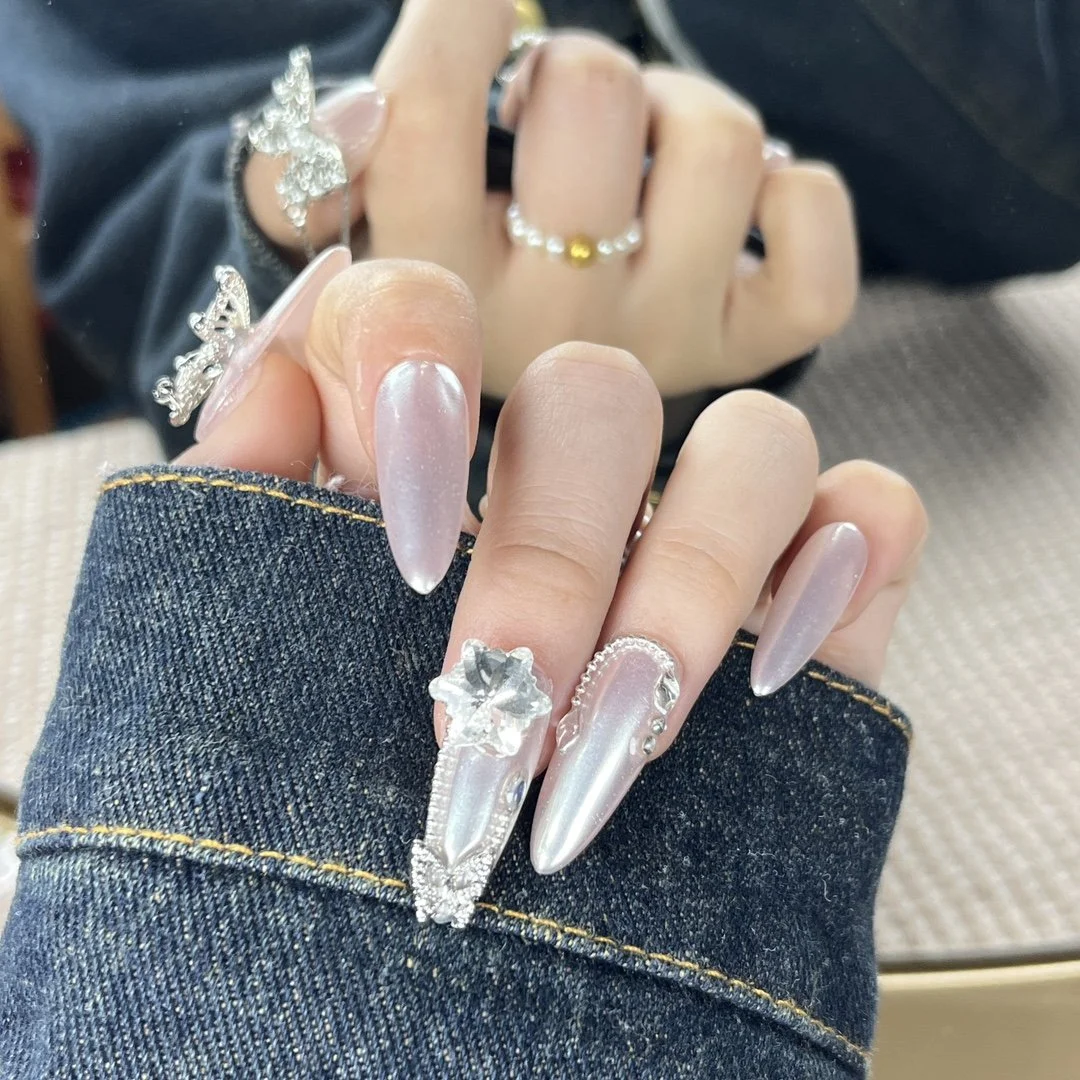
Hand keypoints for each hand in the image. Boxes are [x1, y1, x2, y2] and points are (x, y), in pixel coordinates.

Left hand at [177, 258, 925, 875]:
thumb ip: (248, 512)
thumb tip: (272, 397)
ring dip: (690, 590)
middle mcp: (572, 463)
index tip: (409, 548)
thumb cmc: (353, 773)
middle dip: (553, 564)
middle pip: (595, 397)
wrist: (487, 906)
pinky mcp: (818, 576)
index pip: (420, 308)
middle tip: (501, 727)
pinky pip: (874, 510)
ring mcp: (708, 509)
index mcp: (437, 451)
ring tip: (625, 738)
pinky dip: (839, 571)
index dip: (414, 378)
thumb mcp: (263, 652)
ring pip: (755, 440)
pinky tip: (769, 676)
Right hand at [243, 0, 857, 397]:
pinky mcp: (753, 346)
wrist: (540, 405)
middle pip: (594, 94)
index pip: (427, 114)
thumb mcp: (345, 233)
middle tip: (560, 128)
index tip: (482, 14)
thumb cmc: (451, 285)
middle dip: (579, 74)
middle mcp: (547, 331)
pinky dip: (794, 189)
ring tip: (641, 168)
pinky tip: (734, 217)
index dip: (461, 18)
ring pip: (719, 142)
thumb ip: (305, 168)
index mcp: (432, 292)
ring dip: (681, 115)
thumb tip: (365, 116)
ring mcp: (661, 344)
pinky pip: (814, 216)